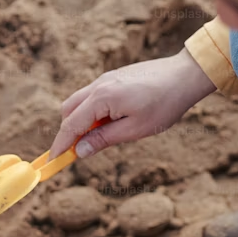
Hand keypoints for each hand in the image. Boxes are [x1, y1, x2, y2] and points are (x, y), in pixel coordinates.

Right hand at [49, 48, 216, 159]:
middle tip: (77, 151)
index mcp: (101, 98)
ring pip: (79, 102)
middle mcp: (98, 85)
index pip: (71, 125)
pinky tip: (110, 122)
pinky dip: (91, 111)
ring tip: (99, 137)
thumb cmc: (164, 104)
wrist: (185, 75)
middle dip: (67, 131)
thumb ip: (103, 139)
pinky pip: (92, 96)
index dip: (60, 144)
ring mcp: (105, 79)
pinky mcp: (114, 78)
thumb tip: (79, 152)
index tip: (52, 160)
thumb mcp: (134, 129)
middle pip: (68, 110)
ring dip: (80, 121)